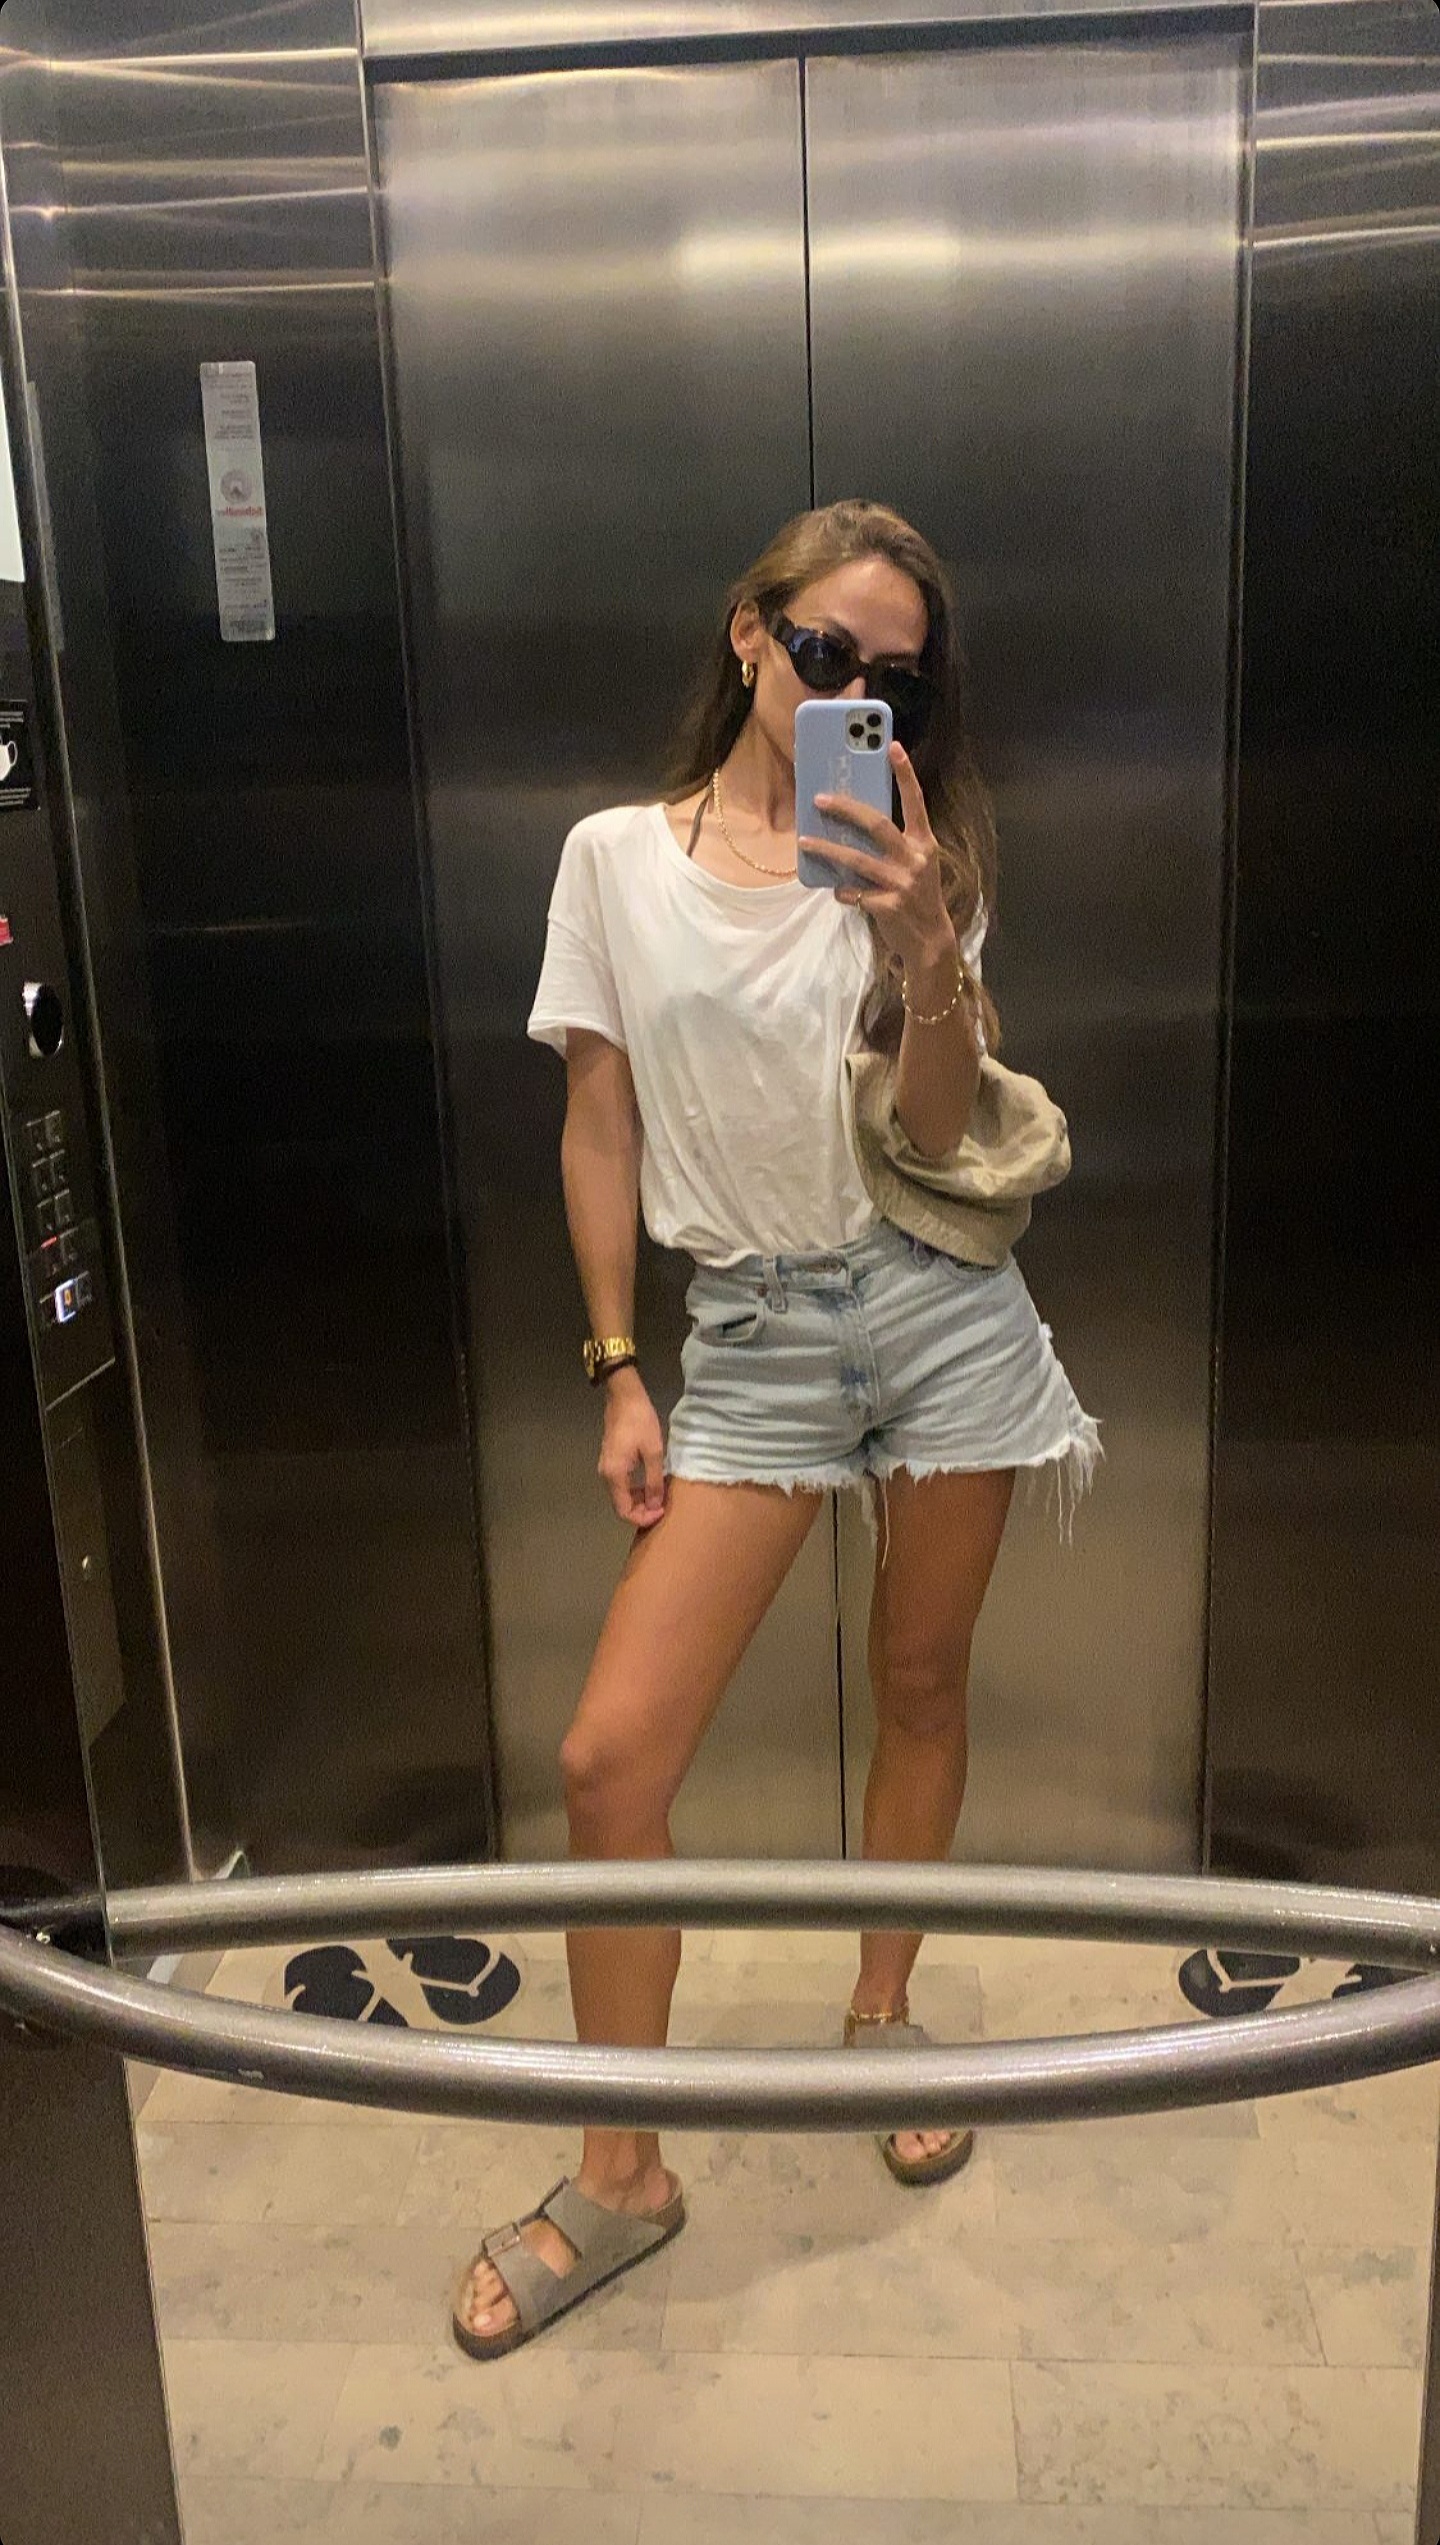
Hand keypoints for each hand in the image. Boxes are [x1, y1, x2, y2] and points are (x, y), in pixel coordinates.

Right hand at [597, 1366, 666, 1527]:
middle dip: (642, 1511)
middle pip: (621, 1505)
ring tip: (660, 1496)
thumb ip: (654, 1481)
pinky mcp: (611, 1460)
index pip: (624, 1511)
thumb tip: (655, 1506)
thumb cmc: (640, 1422)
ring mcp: (607, 1467)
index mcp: (614, 1475)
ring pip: (621, 1495)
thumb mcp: (653, 1452)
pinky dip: (635, 1490)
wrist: (624, 1396)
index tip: (662, 1512)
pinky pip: (621, 1484)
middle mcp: (606, 1475)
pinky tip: (651, 1484)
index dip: (643, 1517)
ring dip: (640, 1500)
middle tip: (663, 1506)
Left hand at [802, 740, 954, 973]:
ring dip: (827, 849)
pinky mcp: (889, 906)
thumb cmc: (916, 895)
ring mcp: (902, 883)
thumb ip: (892, 846)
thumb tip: (850, 826)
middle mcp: (915, 859)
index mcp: (924, 843)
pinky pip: (854, 893)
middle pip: (877, 825)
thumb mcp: (913, 865)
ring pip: (857, 860)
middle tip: (820, 798)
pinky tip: (836, 891)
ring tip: (805, 841)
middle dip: (846, 809)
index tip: (892, 746)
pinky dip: (842, 891)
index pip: (916, 802)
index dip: (905, 773)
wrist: (930, 939)